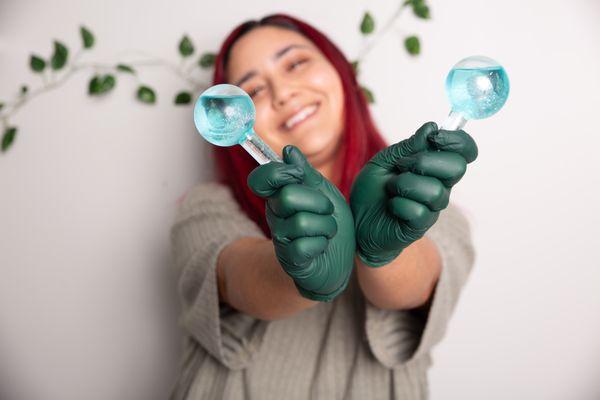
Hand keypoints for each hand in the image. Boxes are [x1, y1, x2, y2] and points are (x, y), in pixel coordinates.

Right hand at [247, 145, 355, 301]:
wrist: (339, 260)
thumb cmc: (329, 223)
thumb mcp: (323, 192)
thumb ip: (306, 173)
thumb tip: (288, 151)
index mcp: (280, 196)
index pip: (260, 179)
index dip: (278, 172)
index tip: (298, 174)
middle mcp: (275, 215)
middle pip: (288, 196)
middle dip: (318, 202)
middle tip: (326, 211)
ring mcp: (281, 238)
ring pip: (301, 222)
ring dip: (325, 226)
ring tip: (328, 231)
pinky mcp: (290, 259)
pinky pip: (304, 246)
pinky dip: (321, 244)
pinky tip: (321, 247)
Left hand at [349, 122, 477, 266]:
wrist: (356, 223)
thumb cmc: (372, 192)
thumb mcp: (383, 161)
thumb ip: (406, 147)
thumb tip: (431, 127)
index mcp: (434, 167)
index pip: (464, 152)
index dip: (458, 141)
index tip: (435, 137)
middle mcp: (440, 186)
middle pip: (457, 167)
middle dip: (426, 161)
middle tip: (402, 165)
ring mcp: (432, 208)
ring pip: (435, 191)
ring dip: (405, 184)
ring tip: (391, 188)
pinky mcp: (421, 227)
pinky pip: (419, 212)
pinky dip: (398, 205)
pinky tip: (391, 206)